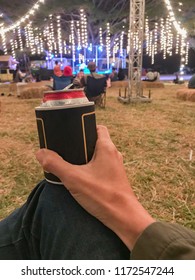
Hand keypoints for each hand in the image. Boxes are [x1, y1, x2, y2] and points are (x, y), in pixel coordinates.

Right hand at [36, 125, 154, 249]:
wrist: (124, 218)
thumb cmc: (103, 195)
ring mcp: (116, 167)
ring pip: (99, 155)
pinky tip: (81, 179)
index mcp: (107, 147)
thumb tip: (40, 153)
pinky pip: (102, 167)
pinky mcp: (115, 179)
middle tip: (67, 150)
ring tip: (71, 165)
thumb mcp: (74, 178)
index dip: (85, 127)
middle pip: (96, 141)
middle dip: (81, 144)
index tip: (72, 133)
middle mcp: (114, 154)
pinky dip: (91, 169)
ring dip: (86, 158)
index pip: (98, 127)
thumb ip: (55, 165)